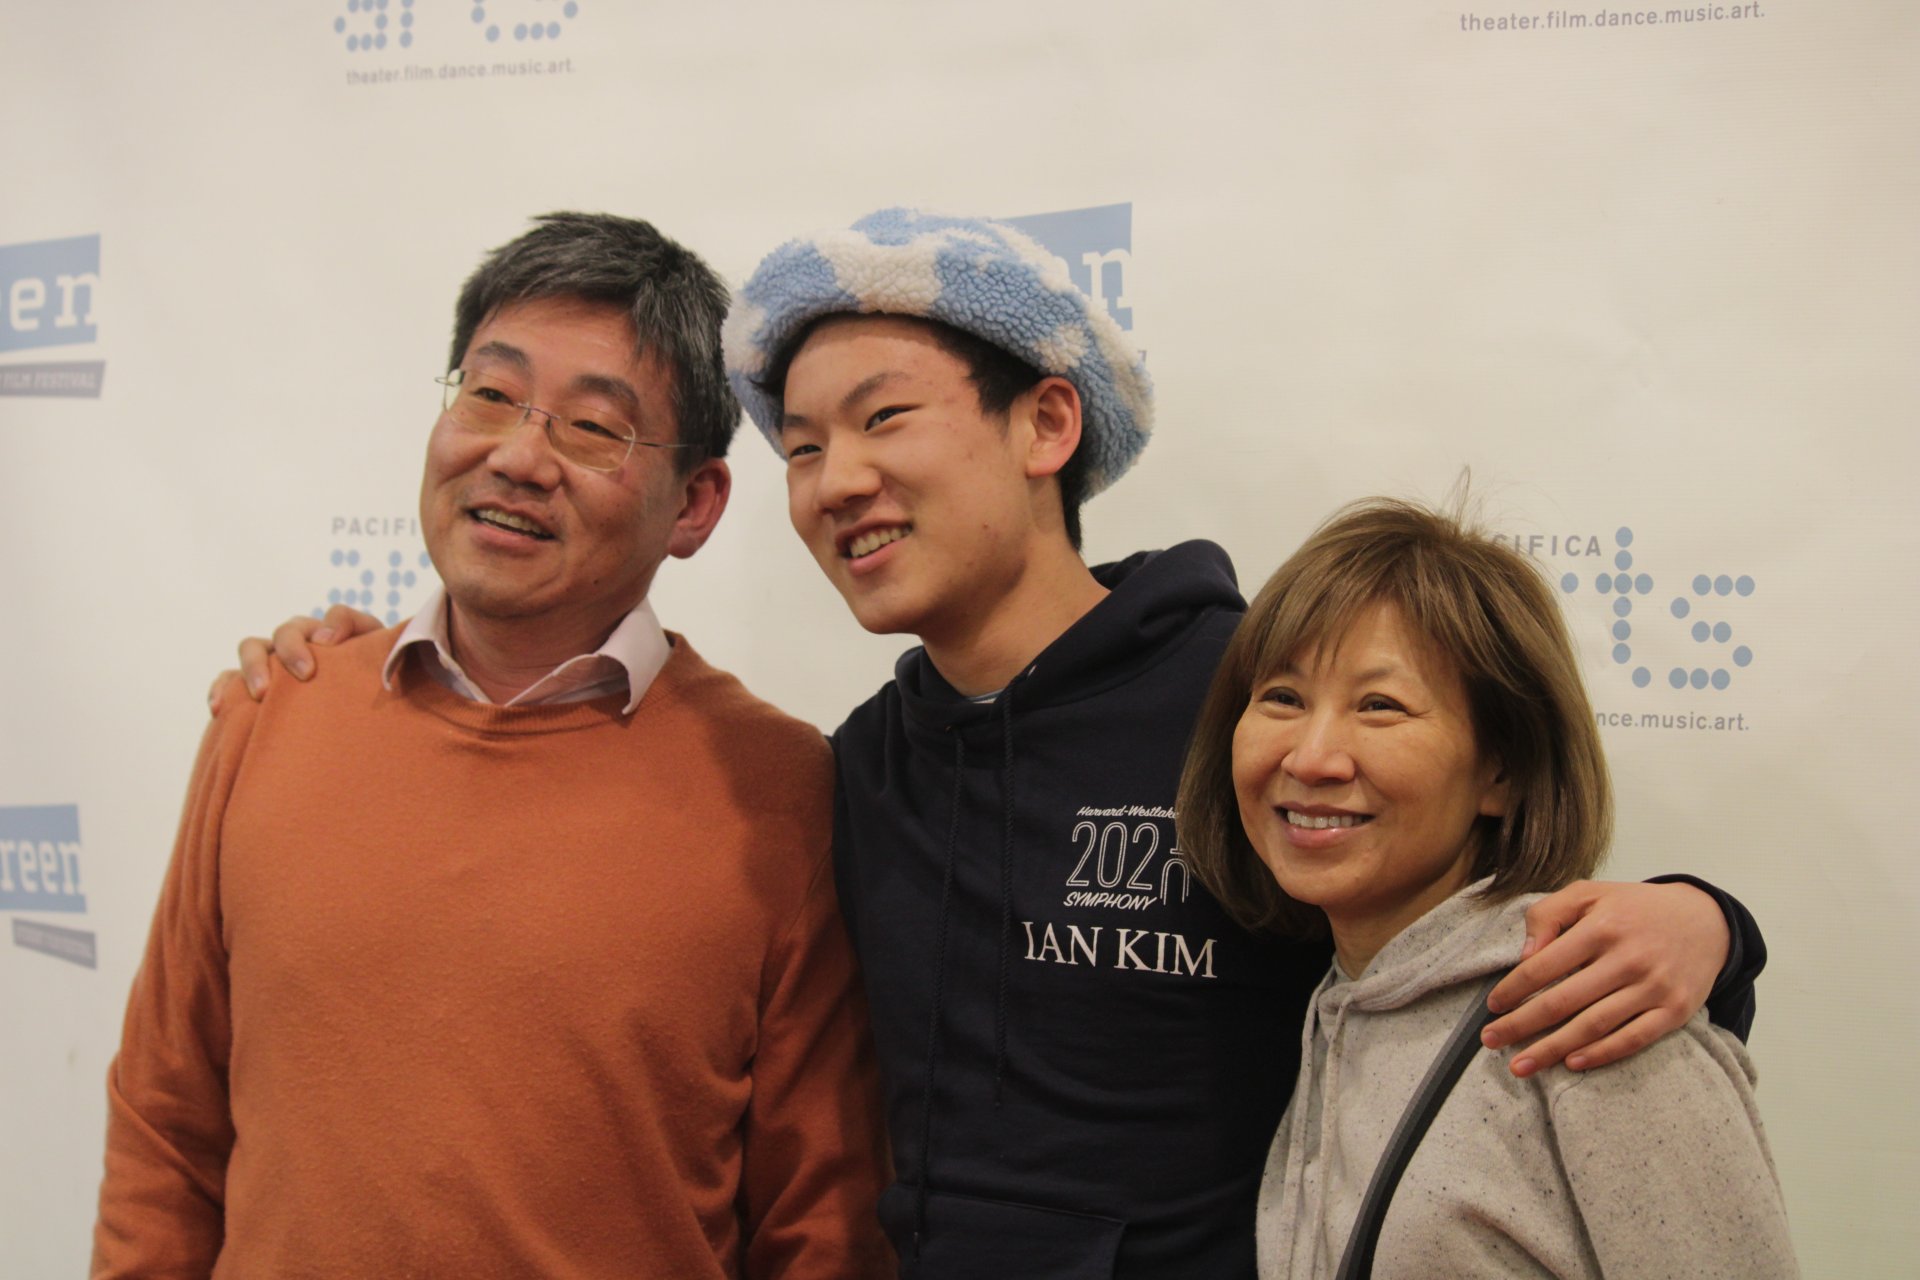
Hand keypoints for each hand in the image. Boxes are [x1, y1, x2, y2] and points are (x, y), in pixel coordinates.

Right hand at [206, 604, 382, 713]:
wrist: (360, 715)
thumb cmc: (370, 687)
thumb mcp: (380, 664)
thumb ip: (377, 645)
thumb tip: (329, 640)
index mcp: (337, 635)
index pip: (336, 617)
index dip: (334, 626)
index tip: (332, 646)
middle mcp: (302, 642)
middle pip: (288, 630)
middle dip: (292, 649)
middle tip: (305, 675)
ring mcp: (273, 661)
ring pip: (253, 647)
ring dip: (254, 666)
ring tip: (262, 694)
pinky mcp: (253, 685)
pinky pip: (227, 679)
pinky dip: (221, 688)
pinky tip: (220, 707)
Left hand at [1480, 879, 1729, 1076]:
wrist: (1706, 921)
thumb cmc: (1634, 908)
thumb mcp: (1590, 893)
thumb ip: (1549, 914)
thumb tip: (1525, 955)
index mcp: (1602, 926)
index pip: (1544, 965)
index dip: (1513, 989)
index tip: (1492, 1006)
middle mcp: (1628, 958)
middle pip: (1563, 1001)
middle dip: (1521, 1025)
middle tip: (1491, 1041)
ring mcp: (1654, 987)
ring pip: (1594, 1026)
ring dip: (1552, 1049)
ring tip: (1520, 1065)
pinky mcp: (1675, 1011)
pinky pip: (1633, 1039)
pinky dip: (1601, 1054)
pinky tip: (1572, 1063)